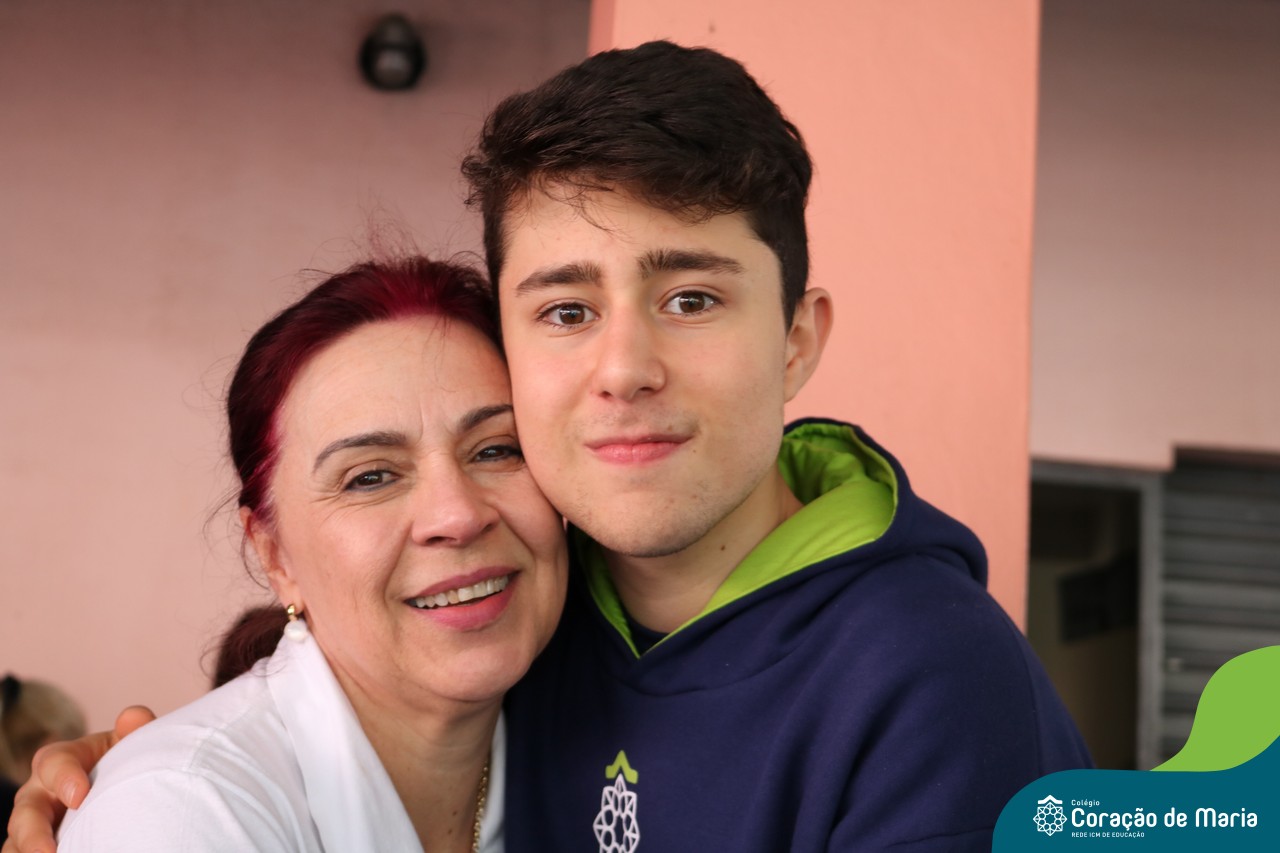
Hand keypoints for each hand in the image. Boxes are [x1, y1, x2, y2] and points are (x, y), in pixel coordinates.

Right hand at [3, 706, 154, 852]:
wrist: (118, 789)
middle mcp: (38, 794)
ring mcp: (32, 825)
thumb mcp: (126, 744)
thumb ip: (133, 729)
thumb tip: (134, 717)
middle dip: (33, 833)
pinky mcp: (35, 846)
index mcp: (59, 761)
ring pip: (16, 842)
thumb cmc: (119, 762)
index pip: (53, 762)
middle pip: (25, 812)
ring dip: (29, 852)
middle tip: (48, 851)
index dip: (64, 778)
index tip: (79, 796)